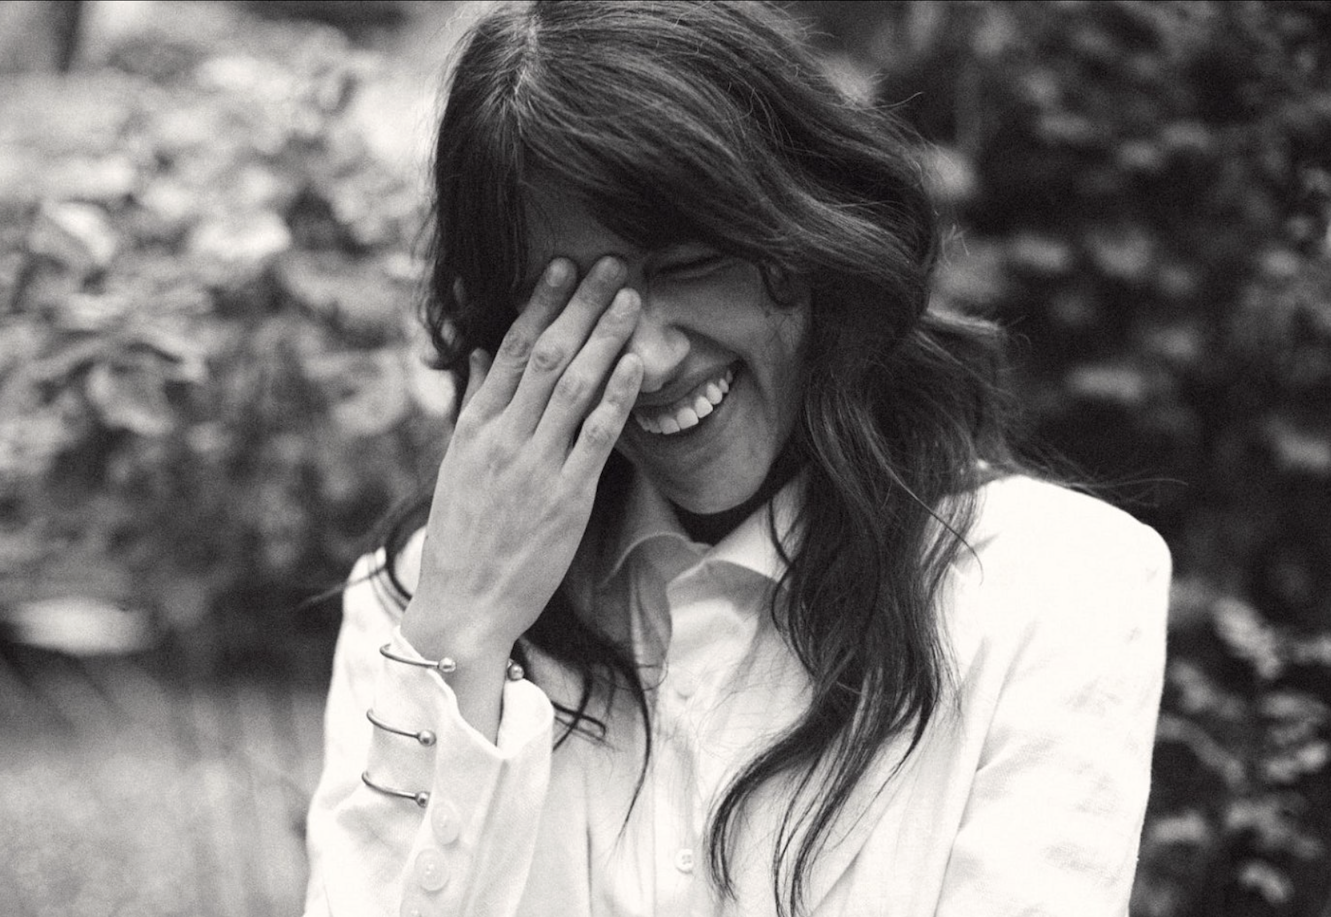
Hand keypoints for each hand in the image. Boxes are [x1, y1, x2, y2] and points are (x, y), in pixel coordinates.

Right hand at [401, 256, 642, 661]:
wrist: (462, 605)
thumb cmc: (462, 537)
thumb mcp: (457, 464)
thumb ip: (475, 404)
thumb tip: (481, 351)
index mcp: (475, 426)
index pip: (510, 349)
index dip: (541, 305)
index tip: (563, 265)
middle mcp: (504, 438)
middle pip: (547, 356)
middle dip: (581, 306)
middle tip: (611, 264)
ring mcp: (535, 467)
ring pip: (573, 387)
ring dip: (605, 339)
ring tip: (630, 299)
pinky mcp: (566, 499)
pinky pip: (594, 438)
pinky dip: (616, 398)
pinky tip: (636, 364)